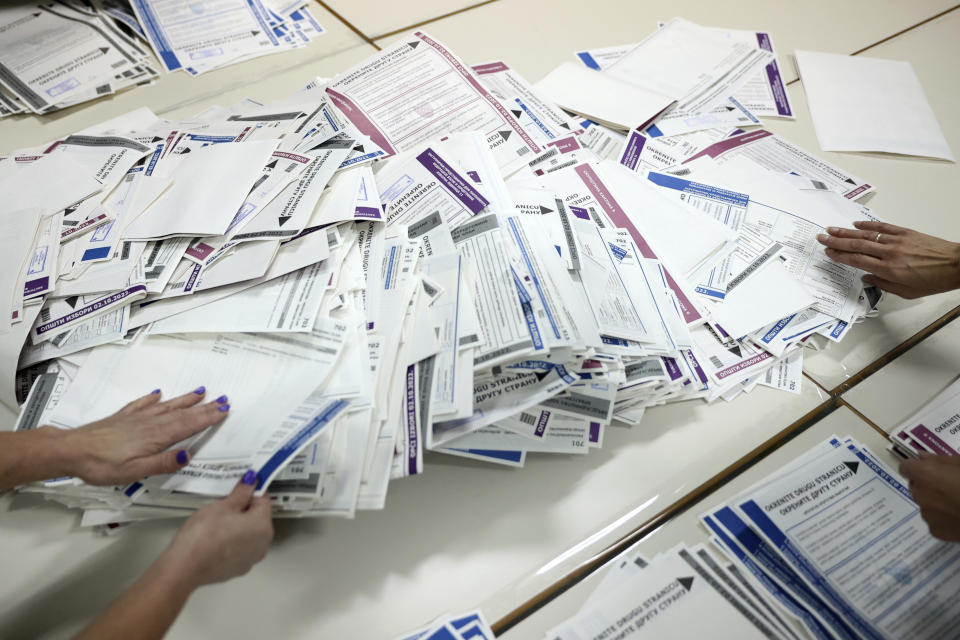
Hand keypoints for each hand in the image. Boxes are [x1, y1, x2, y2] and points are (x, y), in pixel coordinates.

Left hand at [57, 387, 229, 485]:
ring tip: (200, 391)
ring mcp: (135, 419)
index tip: (224, 410)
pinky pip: (142, 405)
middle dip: (204, 407)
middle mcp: (149, 424)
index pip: (188, 426)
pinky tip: (158, 394)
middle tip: (223, 400)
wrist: (71, 451)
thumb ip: (162, 463)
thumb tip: (188, 455)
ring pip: (166, 407)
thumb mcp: (134, 471)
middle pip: (182, 414)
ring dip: (185, 400)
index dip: (207, 418)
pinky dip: (153, 399)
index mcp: (155, 437)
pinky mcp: (122, 419)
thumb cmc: (101, 465)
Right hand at [161, 471, 273, 588]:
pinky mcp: (238, 569)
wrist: (184, 567)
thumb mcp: (222, 506)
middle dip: (242, 510)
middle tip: (222, 507)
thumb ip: (241, 492)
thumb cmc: (204, 535)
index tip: (237, 490)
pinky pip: (240, 548)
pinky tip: (215, 540)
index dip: (249, 492)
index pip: (263, 500)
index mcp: (263, 526)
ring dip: (237, 526)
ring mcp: (251, 559)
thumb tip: (251, 481)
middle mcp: (263, 544)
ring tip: (216, 524)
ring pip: (249, 534)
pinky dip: (231, 542)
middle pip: (257, 518)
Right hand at [817, 221, 959, 298]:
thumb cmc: (934, 280)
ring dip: (846, 232)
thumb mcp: (907, 292)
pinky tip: (856, 225)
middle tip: (821, 238)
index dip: (840, 256)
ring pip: (866, 235)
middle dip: (836, 241)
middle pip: (857, 245)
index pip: (857, 261)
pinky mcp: (905, 233)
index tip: (828, 252)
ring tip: (831, 229)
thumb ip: (883, 285)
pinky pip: (882, 227)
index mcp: (889, 270)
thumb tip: (866, 278)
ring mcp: (897, 241)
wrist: (956, 265)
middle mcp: (890, 254)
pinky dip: (868, 226)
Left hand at [899, 453, 959, 540]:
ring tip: (957, 503)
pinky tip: (959, 516)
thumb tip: (920, 456)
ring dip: (936, 502)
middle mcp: (920, 494)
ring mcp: (927, 514)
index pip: (905, 467)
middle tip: (949, 486)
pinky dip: (943, 518)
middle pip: (915, 486)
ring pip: (925, 504)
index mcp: (925, 474)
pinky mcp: (936, 531)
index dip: (916, 468)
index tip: (927, 470)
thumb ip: (938, 459)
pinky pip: (935, 520)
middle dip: (927, 485)